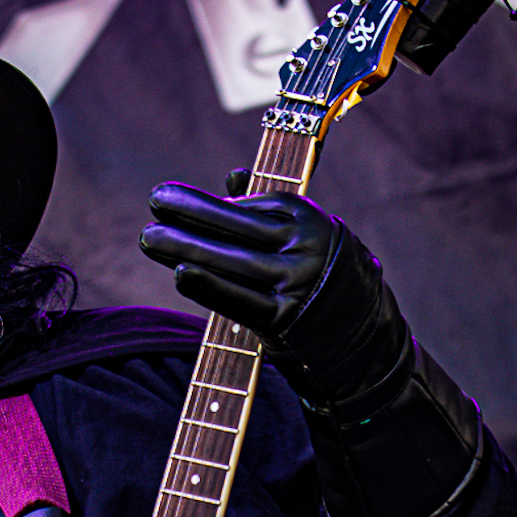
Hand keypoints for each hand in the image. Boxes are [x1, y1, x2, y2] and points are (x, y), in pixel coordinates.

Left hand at [139, 185, 407, 408]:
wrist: (366, 340)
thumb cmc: (325, 280)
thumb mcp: (309, 236)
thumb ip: (270, 206)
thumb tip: (231, 175)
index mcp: (309, 219)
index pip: (250, 205)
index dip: (207, 205)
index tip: (168, 198)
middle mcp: (304, 248)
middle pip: (238, 228)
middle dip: (191, 214)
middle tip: (154, 203)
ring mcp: (295, 284)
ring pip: (233, 262)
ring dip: (186, 249)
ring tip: (150, 239)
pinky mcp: (285, 321)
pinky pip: (240, 301)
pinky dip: (209, 288)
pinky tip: (181, 275)